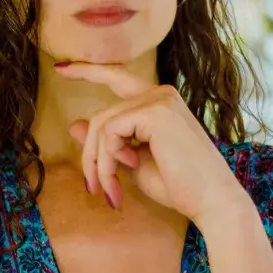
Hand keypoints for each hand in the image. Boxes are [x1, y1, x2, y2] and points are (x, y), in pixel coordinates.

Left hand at [53, 62, 246, 222]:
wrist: (211, 203)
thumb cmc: (179, 186)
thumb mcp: (133, 162)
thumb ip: (108, 142)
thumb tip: (74, 125)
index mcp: (159, 102)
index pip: (117, 78)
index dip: (88, 71)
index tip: (60, 69)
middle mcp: (160, 93)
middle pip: (103, 115)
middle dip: (89, 152)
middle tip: (92, 186)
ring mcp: (159, 99)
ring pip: (102, 125)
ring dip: (97, 163)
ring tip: (108, 191)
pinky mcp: (154, 111)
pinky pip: (109, 132)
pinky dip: (105, 161)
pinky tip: (118, 182)